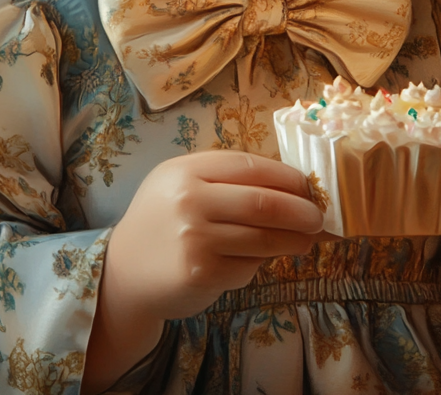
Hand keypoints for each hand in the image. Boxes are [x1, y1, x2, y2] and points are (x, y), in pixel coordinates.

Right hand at [107, 150, 323, 318]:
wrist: (123, 271)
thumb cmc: (163, 221)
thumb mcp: (182, 185)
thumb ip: (226, 179)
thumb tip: (290, 185)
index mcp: (187, 170)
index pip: (250, 166)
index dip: (287, 177)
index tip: (308, 187)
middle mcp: (189, 200)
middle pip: (263, 203)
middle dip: (300, 211)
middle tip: (317, 218)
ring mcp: (194, 238)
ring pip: (262, 238)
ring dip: (293, 241)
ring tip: (306, 241)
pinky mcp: (201, 273)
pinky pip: (247, 267)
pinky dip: (260, 264)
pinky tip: (259, 260)